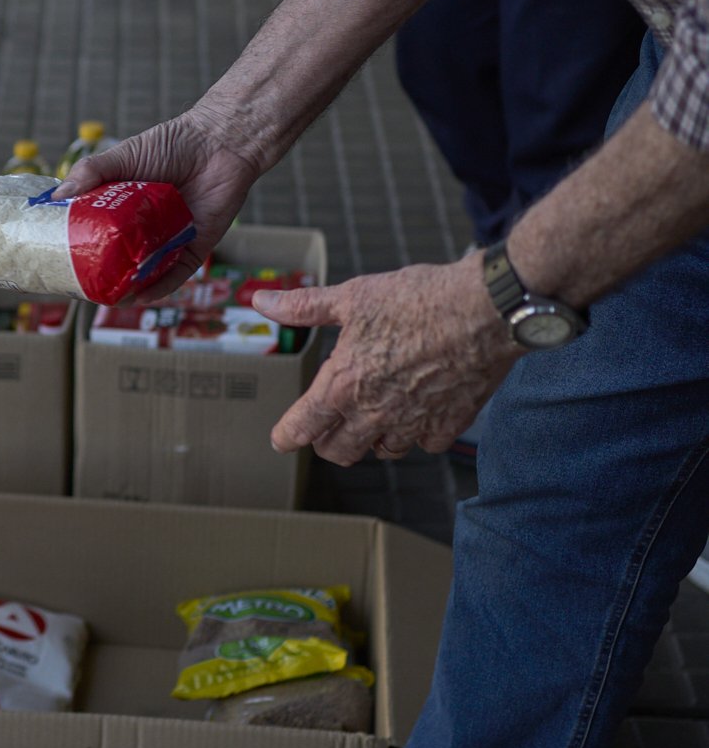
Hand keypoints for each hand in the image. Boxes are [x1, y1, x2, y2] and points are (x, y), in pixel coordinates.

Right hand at [57, 108, 264, 297]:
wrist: (220, 142)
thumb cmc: (173, 144)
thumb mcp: (123, 155)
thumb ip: (91, 172)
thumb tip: (58, 196)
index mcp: (125, 209)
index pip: (99, 234)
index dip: (81, 249)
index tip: (61, 263)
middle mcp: (145, 229)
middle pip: (121, 259)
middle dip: (104, 276)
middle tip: (83, 286)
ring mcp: (169, 240)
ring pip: (147, 272)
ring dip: (130, 288)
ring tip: (110, 298)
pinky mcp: (194, 248)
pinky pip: (178, 274)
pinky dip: (161, 286)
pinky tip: (143, 295)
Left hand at [254, 253, 515, 463]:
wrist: (485, 309)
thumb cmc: (419, 298)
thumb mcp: (353, 296)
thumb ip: (304, 307)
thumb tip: (261, 302)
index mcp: (344, 384)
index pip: (302, 427)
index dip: (286, 436)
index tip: (281, 440)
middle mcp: (374, 413)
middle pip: (338, 451)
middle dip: (326, 441)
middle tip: (327, 426)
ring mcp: (413, 424)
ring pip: (381, 451)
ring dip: (372, 439)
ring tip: (373, 417)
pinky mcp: (448, 426)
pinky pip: (423, 444)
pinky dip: (417, 434)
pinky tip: (417, 412)